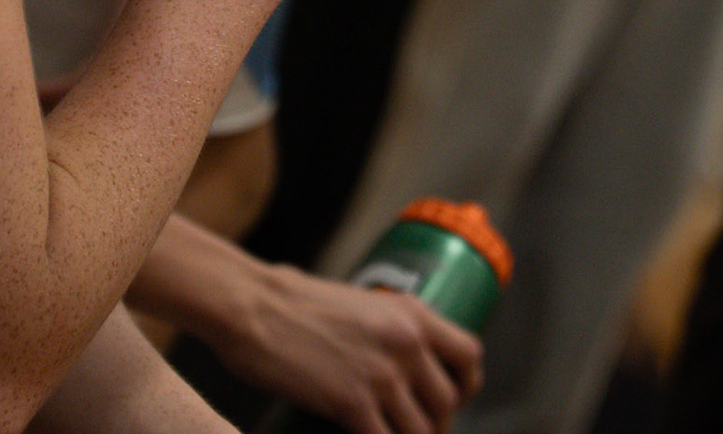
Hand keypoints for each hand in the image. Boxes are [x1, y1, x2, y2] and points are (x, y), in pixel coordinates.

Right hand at [216, 265, 482, 433]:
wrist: (252, 306)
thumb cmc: (293, 301)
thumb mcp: (360, 302)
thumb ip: (387, 328)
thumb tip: (399, 361)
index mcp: (412, 313)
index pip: (469, 356)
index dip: (465, 384)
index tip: (451, 397)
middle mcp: (407, 343)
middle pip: (447, 403)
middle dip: (434, 423)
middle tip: (413, 429)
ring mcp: (382, 376)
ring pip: (422, 431)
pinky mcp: (353, 404)